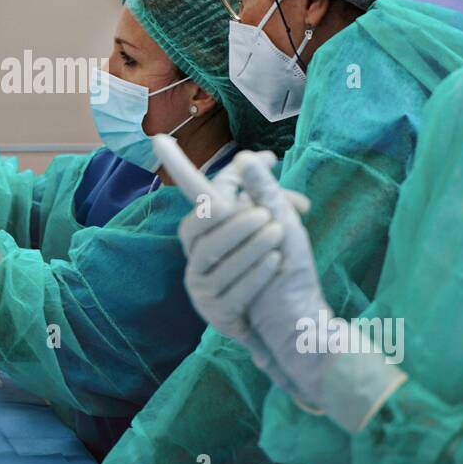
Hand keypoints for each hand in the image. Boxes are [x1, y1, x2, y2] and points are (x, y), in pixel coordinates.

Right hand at [179, 151, 325, 404]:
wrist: (290, 322)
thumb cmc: (280, 267)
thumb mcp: (277, 227)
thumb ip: (266, 194)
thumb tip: (254, 157)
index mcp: (206, 232)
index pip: (196, 194)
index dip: (187, 168)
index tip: (172, 141)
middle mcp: (196, 257)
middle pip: (198, 228)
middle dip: (230, 219)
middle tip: (265, 213)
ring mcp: (201, 287)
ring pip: (215, 258)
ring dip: (248, 244)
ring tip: (276, 233)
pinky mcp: (215, 313)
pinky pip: (230, 289)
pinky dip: (253, 273)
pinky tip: (275, 263)